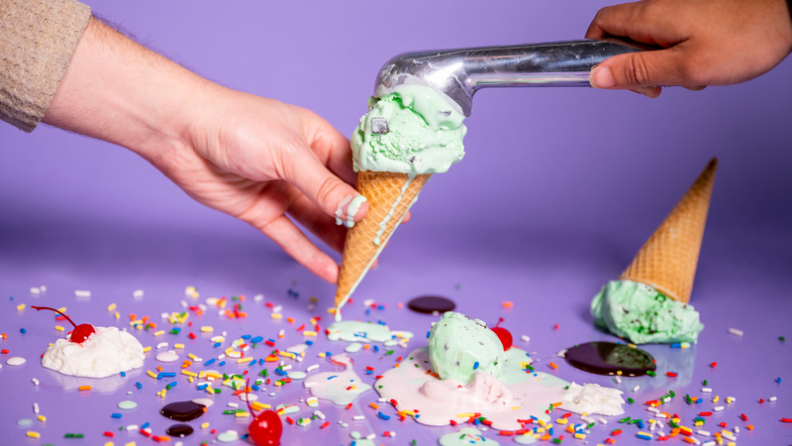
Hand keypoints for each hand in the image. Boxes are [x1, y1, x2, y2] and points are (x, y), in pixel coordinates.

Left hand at [157, 90, 368, 282]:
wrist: (181, 133)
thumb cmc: (237, 125)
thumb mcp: (289, 154)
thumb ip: (324, 188)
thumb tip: (360, 212)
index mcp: (317, 140)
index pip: (356, 170)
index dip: (377, 192)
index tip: (399, 214)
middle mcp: (303, 166)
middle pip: (340, 199)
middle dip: (361, 223)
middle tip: (382, 246)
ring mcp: (283, 190)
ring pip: (319, 222)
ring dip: (339, 243)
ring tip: (363, 265)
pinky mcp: (262, 211)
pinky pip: (291, 236)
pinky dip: (309, 254)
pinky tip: (330, 271)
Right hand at [586, 0, 791, 96]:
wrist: (788, 17)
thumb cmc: (745, 39)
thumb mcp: (685, 67)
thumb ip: (638, 71)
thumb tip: (597, 76)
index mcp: (651, 17)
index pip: (601, 25)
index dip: (595, 51)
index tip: (610, 77)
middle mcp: (661, 9)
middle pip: (622, 36)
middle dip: (630, 66)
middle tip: (653, 87)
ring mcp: (679, 11)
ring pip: (649, 40)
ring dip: (657, 65)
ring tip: (684, 79)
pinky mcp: (696, 16)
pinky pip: (671, 38)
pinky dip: (677, 57)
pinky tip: (699, 68)